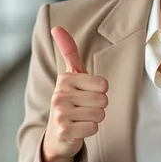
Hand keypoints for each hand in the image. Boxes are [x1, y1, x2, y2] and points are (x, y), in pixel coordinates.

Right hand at [42, 27, 108, 161]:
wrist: (58, 134)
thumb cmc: (70, 101)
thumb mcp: (71, 76)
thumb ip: (69, 52)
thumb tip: (57, 27)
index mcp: (65, 79)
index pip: (104, 85)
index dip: (100, 92)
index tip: (86, 95)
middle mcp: (59, 95)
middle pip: (103, 100)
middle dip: (98, 107)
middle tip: (84, 109)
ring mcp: (60, 114)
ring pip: (100, 115)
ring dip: (94, 119)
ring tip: (81, 118)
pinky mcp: (64, 131)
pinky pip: (93, 128)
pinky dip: (90, 130)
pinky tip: (78, 129)